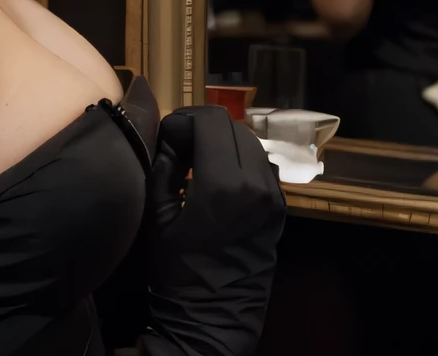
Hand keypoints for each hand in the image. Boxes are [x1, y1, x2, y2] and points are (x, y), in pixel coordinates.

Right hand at [142, 106, 284, 355]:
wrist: (214, 318)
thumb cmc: (177, 272)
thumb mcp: (157, 217)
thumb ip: (163, 167)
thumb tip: (170, 137)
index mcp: (224, 184)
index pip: (211, 120)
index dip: (183, 119)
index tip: (166, 136)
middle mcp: (256, 183)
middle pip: (232, 126)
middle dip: (202, 128)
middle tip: (178, 146)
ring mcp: (274, 196)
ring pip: (250, 142)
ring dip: (222, 141)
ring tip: (197, 160)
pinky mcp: (280, 208)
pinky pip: (261, 165)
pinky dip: (239, 159)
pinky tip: (218, 177)